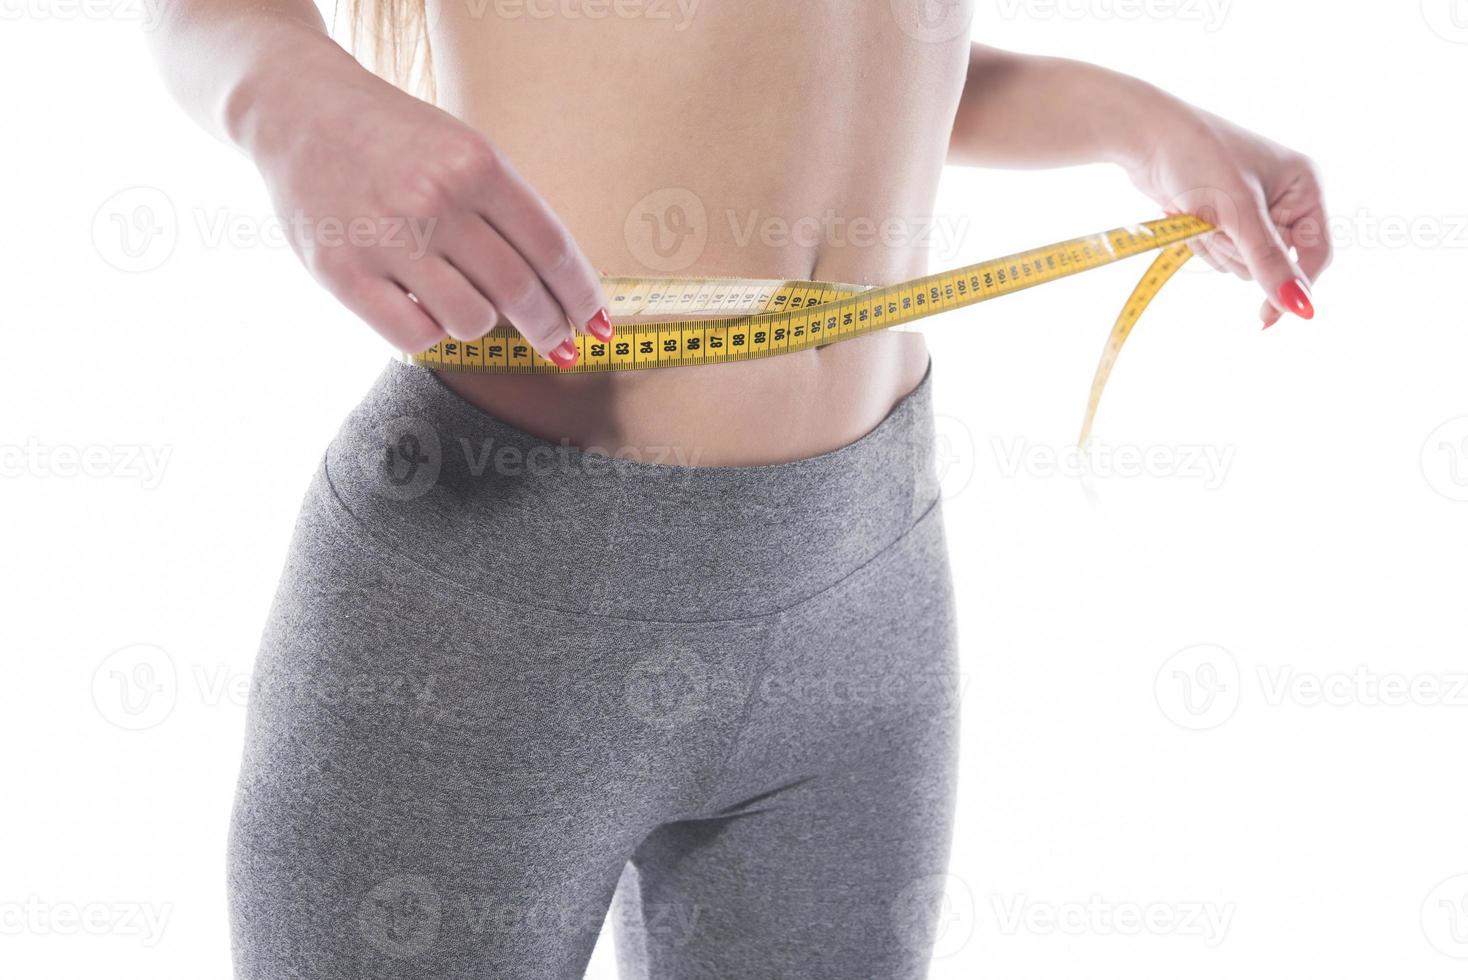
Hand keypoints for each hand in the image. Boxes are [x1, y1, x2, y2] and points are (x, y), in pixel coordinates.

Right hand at [240, 46, 612, 364]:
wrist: (298, 111)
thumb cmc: (397, 140)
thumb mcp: (464, 150)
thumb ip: (510, 212)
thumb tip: (562, 288)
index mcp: (477, 165)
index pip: (551, 249)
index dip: (582, 296)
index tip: (599, 325)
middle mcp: (435, 201)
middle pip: (519, 291)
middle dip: (549, 327)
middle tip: (560, 345)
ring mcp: (387, 238)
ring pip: (471, 319)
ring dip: (485, 325)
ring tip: (475, 308)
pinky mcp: (343, 272)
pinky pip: (416, 334)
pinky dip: (433, 332)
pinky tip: (429, 311)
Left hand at [1125, 106, 1331, 328]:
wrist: (1144, 136)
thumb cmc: (1197, 158)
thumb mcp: (1237, 213)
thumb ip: (1269, 262)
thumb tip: (1301, 309)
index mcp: (1304, 186)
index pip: (1316, 253)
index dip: (1295, 286)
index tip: (1266, 319)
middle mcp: (1284, 197)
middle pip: (1272, 263)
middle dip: (1237, 252)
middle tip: (1214, 222)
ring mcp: (1251, 208)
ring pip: (1241, 263)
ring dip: (1214, 248)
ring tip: (1196, 213)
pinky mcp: (1221, 216)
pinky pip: (1219, 253)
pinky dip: (1199, 244)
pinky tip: (1184, 214)